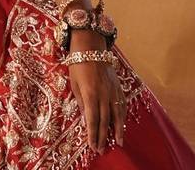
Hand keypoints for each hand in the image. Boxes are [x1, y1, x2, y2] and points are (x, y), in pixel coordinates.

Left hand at [67, 31, 125, 151]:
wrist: (91, 48)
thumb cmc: (78, 65)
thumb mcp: (74, 84)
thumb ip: (82, 102)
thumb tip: (87, 119)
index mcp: (90, 94)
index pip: (93, 119)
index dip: (93, 134)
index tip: (93, 146)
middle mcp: (104, 95)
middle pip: (105, 120)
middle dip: (103, 136)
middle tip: (102, 149)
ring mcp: (113, 91)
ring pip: (117, 115)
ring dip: (117, 130)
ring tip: (117, 142)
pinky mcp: (118, 88)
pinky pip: (122, 106)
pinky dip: (122, 117)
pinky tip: (122, 125)